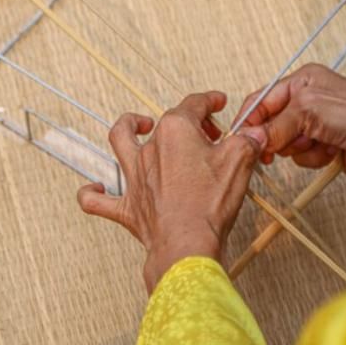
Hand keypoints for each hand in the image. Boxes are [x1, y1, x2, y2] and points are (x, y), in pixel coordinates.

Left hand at [77, 92, 264, 291]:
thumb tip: (253, 134)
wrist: (187, 244)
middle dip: (189, 121)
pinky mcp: (128, 206)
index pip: (194, 104)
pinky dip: (93, 193)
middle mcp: (150, 148)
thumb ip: (246, 141)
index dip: (210, 101)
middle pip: (166, 121)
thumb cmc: (209, 204)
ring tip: (137, 124)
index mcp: (175, 131)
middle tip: (209, 135)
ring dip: (127, 128)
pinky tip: (95, 187)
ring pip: (120, 141)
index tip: (219, 103)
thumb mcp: (239, 162)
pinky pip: (97, 200)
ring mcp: (135, 177)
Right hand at [234, 64, 345, 181]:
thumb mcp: (312, 112)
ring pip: (285, 145)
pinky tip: (331, 152)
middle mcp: (307, 101)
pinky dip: (313, 159)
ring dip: (300, 150)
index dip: (249, 120)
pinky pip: (301, 158)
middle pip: (270, 125)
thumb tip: (252, 137)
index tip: (241, 140)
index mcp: (302, 82)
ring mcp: (316, 125)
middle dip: (279, 138)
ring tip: (322, 142)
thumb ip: (277, 124)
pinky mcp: (324, 146)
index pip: (261, 100)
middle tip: (293, 140)